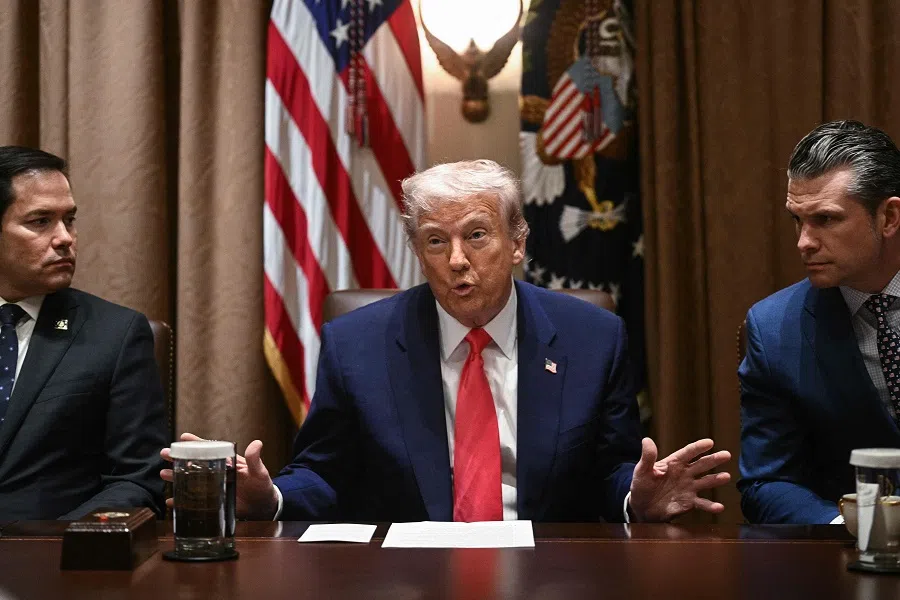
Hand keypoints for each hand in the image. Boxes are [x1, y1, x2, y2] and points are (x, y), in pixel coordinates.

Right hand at [160, 432, 280, 519]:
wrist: (264, 506)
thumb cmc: (262, 486)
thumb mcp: (259, 471)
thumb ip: (255, 459)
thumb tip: (257, 443)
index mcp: (227, 462)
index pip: (210, 450)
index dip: (196, 443)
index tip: (183, 437)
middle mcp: (217, 473)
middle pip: (194, 463)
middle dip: (178, 458)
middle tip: (163, 454)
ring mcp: (212, 487)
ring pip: (190, 480)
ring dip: (176, 476)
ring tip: (163, 473)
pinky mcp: (211, 502)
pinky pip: (193, 501)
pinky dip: (181, 502)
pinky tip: (171, 501)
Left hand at [628, 437, 730, 521]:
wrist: (642, 507)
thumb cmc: (642, 485)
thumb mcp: (642, 470)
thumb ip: (647, 457)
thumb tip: (646, 440)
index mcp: (674, 463)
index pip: (688, 453)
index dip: (698, 447)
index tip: (710, 442)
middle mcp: (685, 473)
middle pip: (701, 464)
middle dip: (714, 459)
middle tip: (727, 455)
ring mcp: (689, 488)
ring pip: (705, 482)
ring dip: (716, 480)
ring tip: (726, 477)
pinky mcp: (690, 502)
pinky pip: (702, 503)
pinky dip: (711, 505)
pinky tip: (719, 507)